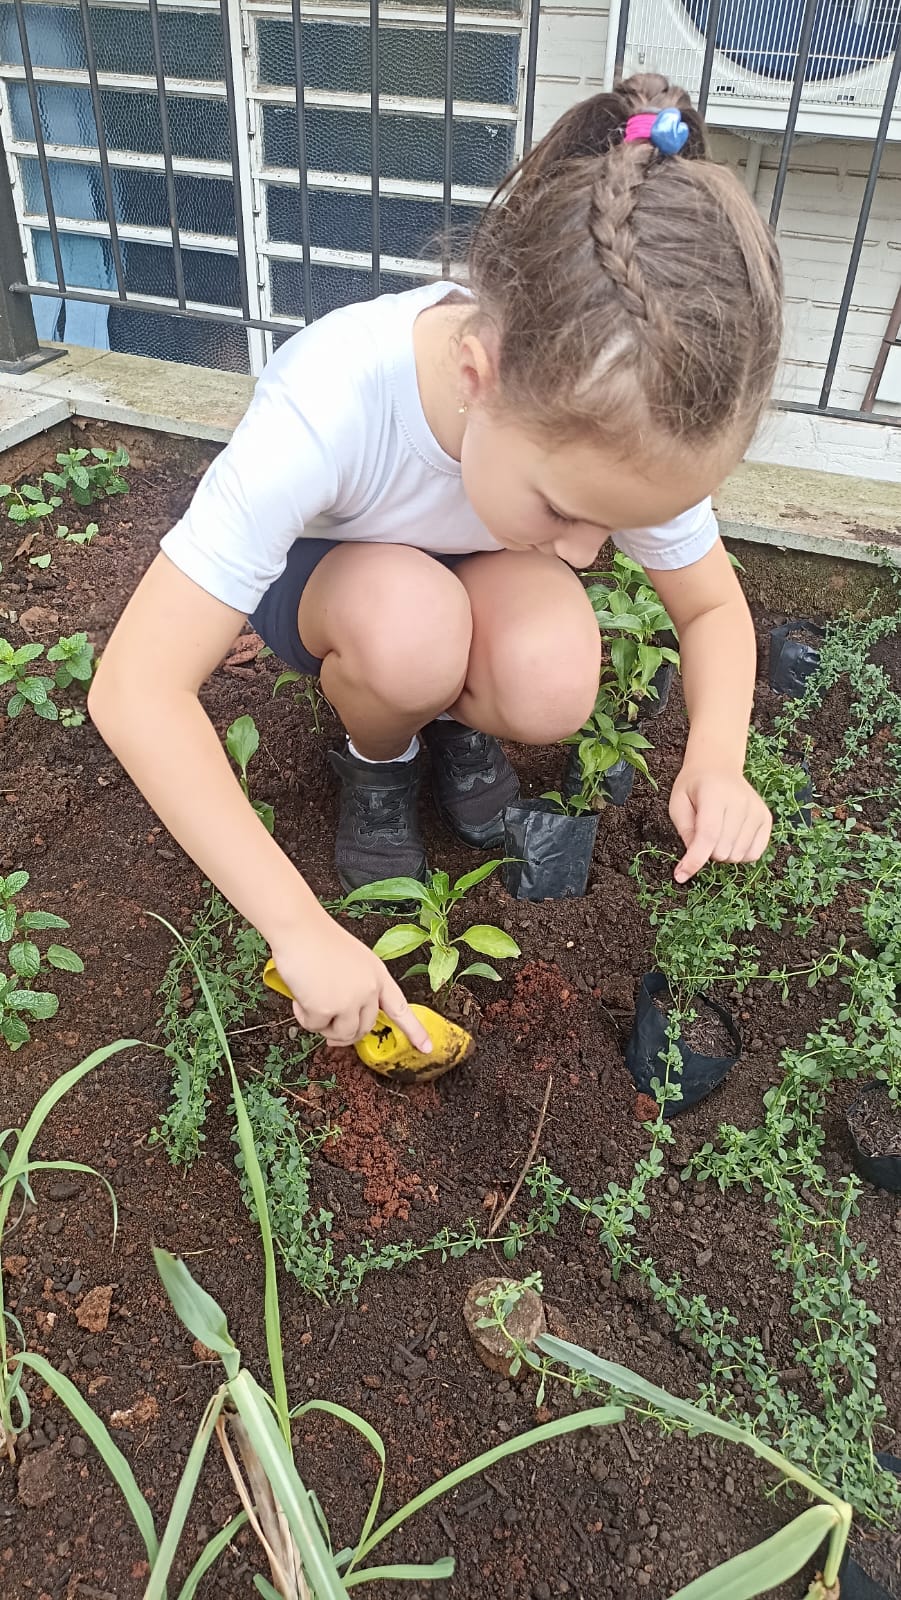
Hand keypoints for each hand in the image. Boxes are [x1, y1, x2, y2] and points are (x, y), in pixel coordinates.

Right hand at [270, 913, 431, 1052]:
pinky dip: (304, 1017)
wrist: (298, 928)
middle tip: (326, 1023)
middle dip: (343, 1032)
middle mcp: (369, 990)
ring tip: (310, 1003)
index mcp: (378, 975)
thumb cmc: (318, 940)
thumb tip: (346, 1019)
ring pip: (341, 1034)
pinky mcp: (326, 1008)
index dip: (414, 1030)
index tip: (426, 1047)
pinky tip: (300, 996)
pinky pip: (315, 1027)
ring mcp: (349, 1000)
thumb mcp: (351, 962)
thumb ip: (356, 988)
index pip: (400, 1008)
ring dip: (323, 1026)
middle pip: (364, 1029)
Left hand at [669, 764, 771, 883]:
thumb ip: (685, 831)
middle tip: (702, 834)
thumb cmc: (694, 787)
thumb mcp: (678, 804)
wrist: (718, 767)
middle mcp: (741, 801)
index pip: (707, 835)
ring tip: (717, 833)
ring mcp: (757, 810)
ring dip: (722, 853)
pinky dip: (739, 854)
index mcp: (715, 794)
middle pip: (721, 850)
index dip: (694, 860)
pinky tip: (731, 839)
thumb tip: (693, 861)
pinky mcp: (766, 818)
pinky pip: (754, 854)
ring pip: (737, 855)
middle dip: (707, 852)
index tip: (680, 876)